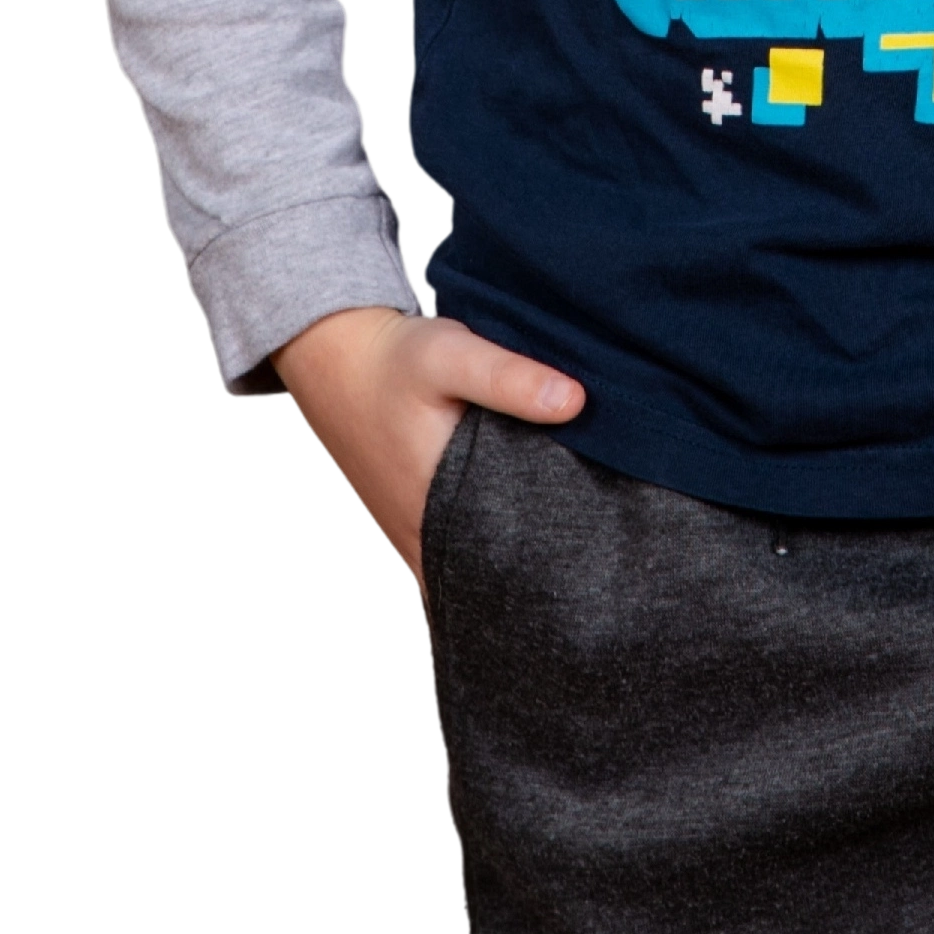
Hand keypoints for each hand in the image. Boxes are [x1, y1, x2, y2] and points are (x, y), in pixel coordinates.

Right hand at [271, 304, 584, 586]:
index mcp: (435, 513)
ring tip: (573, 544)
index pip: (503, 573)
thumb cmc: (393, 360)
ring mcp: (414, 535)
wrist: (335, 355)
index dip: (551, 574)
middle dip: (540, 573)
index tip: (599, 561)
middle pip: (492, 577)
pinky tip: (523, 520)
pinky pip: (460, 550)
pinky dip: (490, 544)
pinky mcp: (414, 519)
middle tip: (599, 555)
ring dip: (514, 558)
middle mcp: (422, 538)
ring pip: (475, 568)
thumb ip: (509, 379)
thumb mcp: (452, 355)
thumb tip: (575, 403)